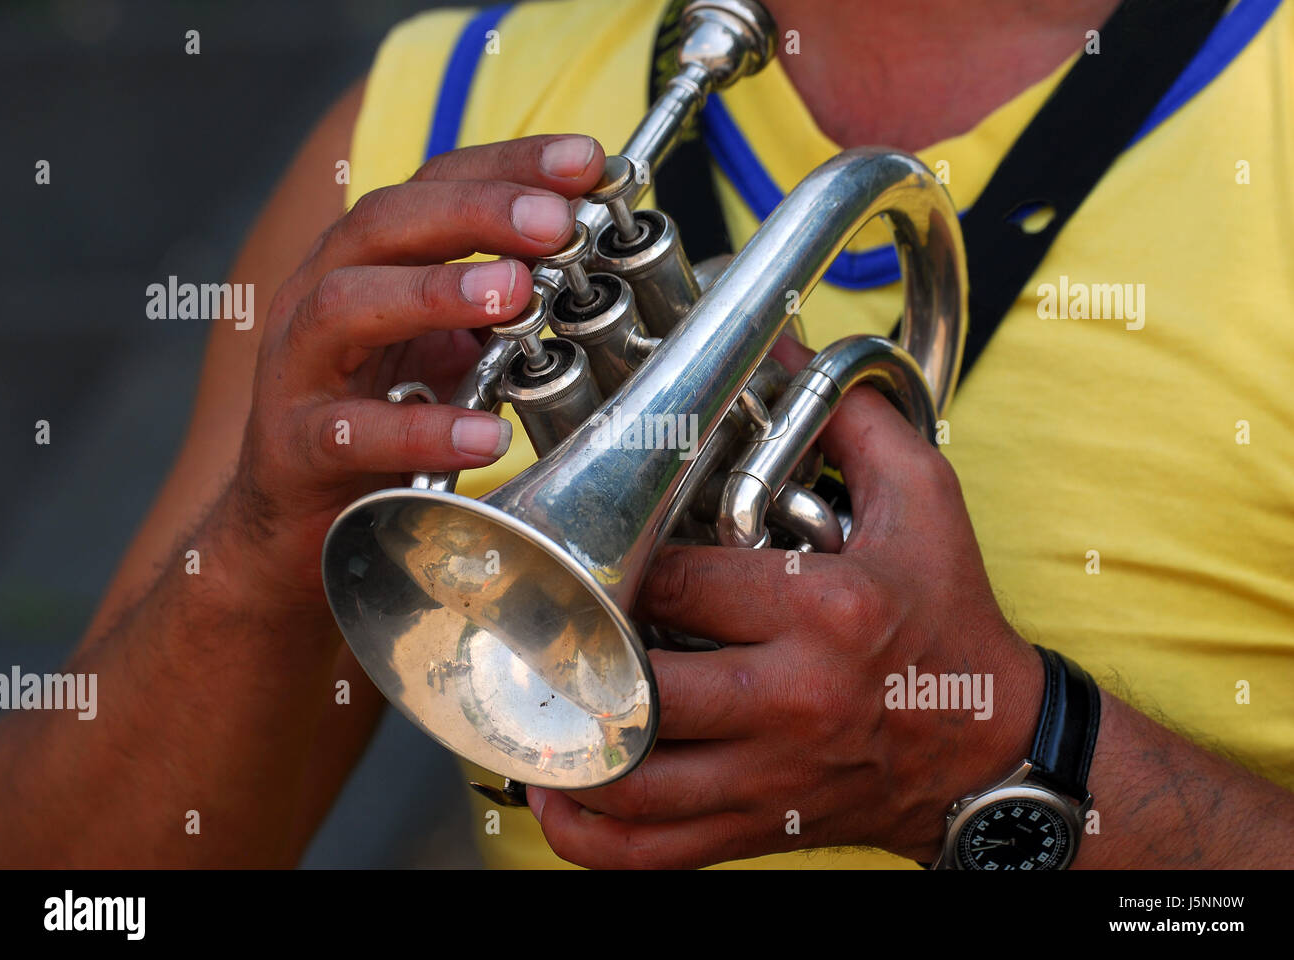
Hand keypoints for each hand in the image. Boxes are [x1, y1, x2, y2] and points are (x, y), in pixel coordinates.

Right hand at [219, 135, 605, 611]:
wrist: (294, 523)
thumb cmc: (378, 420)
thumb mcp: (447, 349)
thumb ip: (499, 306)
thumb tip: (591, 262)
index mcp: (367, 264)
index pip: (433, 186)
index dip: (508, 166)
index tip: (585, 161)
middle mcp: (322, 296)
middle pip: (386, 224)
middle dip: (476, 212)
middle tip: (556, 221)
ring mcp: (300, 369)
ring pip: (347, 306)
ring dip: (436, 292)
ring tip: (517, 294)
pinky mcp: (297, 446)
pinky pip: (351, 431)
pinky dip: (421, 431)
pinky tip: (485, 435)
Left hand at [527, 340, 1042, 867]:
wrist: (987, 747)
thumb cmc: (948, 618)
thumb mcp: (925, 502)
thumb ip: (854, 421)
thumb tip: (786, 346)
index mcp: (821, 612)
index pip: (674, 581)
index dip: (610, 561)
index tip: (584, 547)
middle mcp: (789, 700)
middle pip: (636, 686)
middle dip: (568, 653)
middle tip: (534, 622)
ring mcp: (769, 775)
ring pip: (626, 782)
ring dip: (557, 747)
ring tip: (523, 703)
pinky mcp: (758, 825)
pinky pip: (649, 853)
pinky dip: (587, 833)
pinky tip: (559, 789)